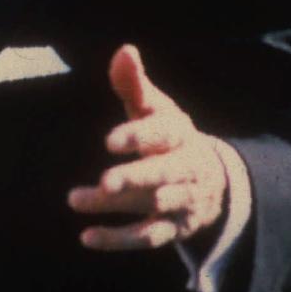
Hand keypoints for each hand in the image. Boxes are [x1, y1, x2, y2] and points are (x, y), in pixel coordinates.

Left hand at [67, 44, 227, 250]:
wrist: (214, 181)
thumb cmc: (169, 137)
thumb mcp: (156, 109)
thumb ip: (135, 84)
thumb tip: (124, 50)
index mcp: (180, 135)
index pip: (163, 134)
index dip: (138, 137)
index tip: (109, 141)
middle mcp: (186, 168)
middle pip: (163, 175)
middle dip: (135, 178)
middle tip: (104, 182)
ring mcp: (182, 201)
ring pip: (152, 205)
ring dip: (116, 205)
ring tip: (76, 199)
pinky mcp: (173, 228)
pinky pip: (149, 237)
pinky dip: (119, 240)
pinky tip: (87, 237)